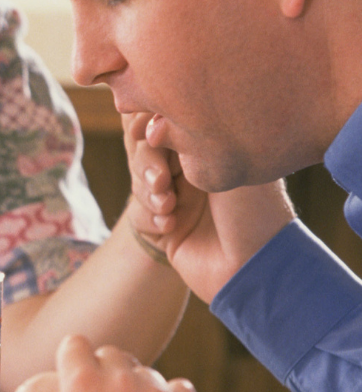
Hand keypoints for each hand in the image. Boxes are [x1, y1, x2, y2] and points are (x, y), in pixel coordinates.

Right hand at [125, 112, 294, 301]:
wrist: (253, 269)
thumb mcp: (227, 163)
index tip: (148, 132)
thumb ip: (189, 136)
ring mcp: (178, 197)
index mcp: (212, 147)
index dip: (149, 124)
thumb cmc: (254, 212)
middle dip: (147, 162)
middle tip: (161, 181)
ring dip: (148, 192)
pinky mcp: (163, 226)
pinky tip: (170, 225)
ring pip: (138, 179)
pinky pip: (138, 213)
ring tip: (168, 206)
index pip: (168, 122)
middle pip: (145, 148)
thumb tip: (153, 123)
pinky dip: (149, 216)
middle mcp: (194, 168)